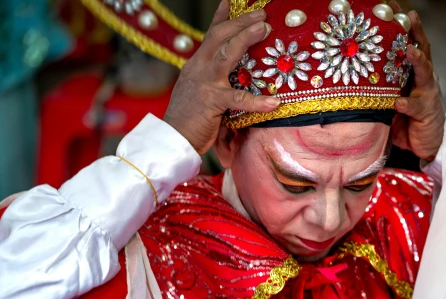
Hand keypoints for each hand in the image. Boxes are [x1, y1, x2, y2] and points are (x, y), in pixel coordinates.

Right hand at [164, 1, 279, 154]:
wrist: (171, 138)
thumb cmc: (188, 119)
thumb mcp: (199, 92)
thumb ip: (212, 81)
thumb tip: (232, 77)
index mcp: (197, 65)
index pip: (211, 35)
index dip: (222, 17)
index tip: (232, 2)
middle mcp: (199, 68)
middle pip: (220, 36)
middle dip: (241, 22)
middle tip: (261, 14)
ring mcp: (205, 83)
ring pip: (226, 53)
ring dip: (245, 38)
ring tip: (264, 28)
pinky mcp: (212, 102)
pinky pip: (238, 99)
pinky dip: (257, 101)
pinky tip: (273, 102)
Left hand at [390, 7, 444, 162]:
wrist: (425, 145)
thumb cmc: (404, 119)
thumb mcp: (390, 97)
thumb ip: (380, 84)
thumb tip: (351, 68)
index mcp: (412, 71)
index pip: (408, 42)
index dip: (401, 24)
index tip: (391, 6)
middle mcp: (422, 77)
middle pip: (420, 47)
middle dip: (413, 30)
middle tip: (407, 15)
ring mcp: (427, 92)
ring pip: (425, 71)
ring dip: (417, 59)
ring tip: (409, 50)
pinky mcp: (426, 112)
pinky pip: (415, 106)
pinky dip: (407, 103)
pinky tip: (398, 102)